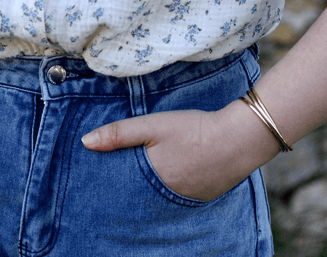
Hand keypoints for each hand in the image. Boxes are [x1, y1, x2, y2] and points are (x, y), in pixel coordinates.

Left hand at [81, 106, 277, 200]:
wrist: (240, 138)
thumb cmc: (194, 129)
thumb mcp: (153, 125)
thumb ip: (120, 133)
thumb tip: (86, 142)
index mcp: (151, 182)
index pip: (122, 191)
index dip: (110, 187)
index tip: (96, 183)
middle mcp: (167, 198)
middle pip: (140, 197)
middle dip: (129, 190)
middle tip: (117, 181)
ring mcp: (187, 200)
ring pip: (159, 197)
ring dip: (150, 190)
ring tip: (142, 178)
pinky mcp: (203, 197)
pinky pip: (179, 196)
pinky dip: (171, 187)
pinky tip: (172, 174)